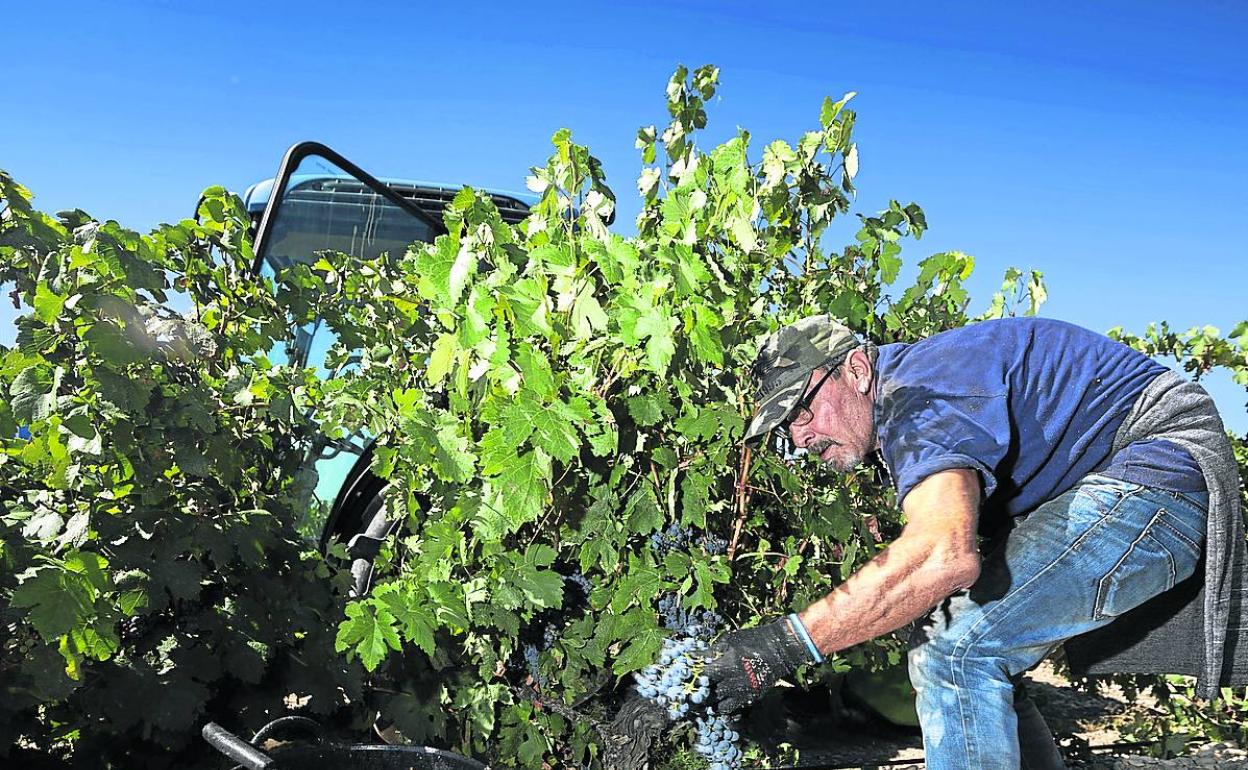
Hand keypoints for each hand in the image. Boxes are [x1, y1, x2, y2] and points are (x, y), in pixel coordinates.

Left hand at [699, 616, 818, 713]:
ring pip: (719, 706)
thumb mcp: (729, 640)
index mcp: (727, 665)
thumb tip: (693, 657)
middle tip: (692, 692)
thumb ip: (711, 651)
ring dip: (710, 703)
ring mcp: (743, 692)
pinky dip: (723, 706)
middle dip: (699, 694)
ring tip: (706, 697)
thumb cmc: (752, 640)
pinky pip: (732, 708)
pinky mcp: (751, 698)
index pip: (703, 677)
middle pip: (709, 695)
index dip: (694, 679)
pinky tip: (720, 699)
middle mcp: (734, 682)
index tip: (687, 678)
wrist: (779, 649)